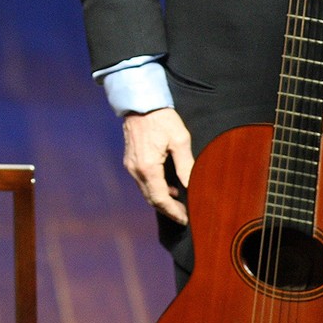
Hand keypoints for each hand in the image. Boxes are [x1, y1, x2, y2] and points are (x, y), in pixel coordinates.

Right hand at [122, 107, 192, 224]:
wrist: (140, 103)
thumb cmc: (161, 119)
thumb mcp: (180, 140)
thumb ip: (185, 165)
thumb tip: (192, 185)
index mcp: (148, 167)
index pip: (160, 199)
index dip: (173, 211)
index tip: (185, 219)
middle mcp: (136, 170)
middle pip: (151, 199)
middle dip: (168, 209)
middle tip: (184, 214)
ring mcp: (130, 166)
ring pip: (145, 191)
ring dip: (161, 199)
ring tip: (179, 201)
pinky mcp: (130, 161)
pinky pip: (142, 181)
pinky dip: (154, 188)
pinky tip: (168, 185)